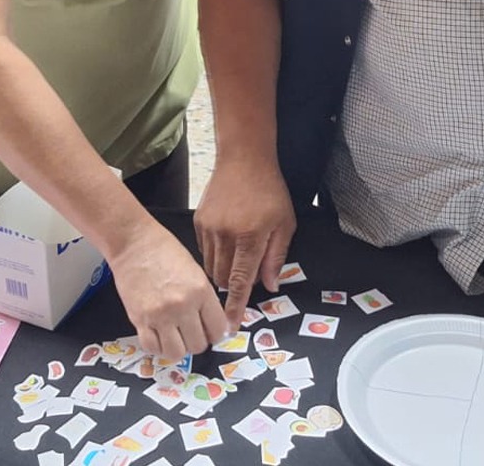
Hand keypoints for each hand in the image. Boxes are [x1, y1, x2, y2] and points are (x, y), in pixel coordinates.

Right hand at [108, 221, 227, 360]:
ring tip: (175, 337)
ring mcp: (160, 315)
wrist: (133, 242)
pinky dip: (157, 347)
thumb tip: (214, 322)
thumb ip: (205, 298)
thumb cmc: (162, 250)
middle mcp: (182, 305)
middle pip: (199, 345)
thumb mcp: (195, 270)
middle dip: (197, 341)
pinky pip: (152, 348)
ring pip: (177, 353)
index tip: (211, 332)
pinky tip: (158, 336)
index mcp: (201, 290)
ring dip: (178, 348)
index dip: (216, 333)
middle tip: (191, 332)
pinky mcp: (139, 320)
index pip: (218, 329)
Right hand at [195, 155, 295, 328]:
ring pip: (210, 267)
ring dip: (222, 273)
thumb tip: (270, 285)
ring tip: (236, 260)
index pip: (239, 281)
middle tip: (244, 281)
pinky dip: (214, 256)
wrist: (244, 158)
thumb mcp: (285, 223)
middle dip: (231, 288)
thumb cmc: (270, 190)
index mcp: (250, 237)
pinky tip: (226, 244)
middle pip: (221, 278)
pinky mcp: (199, 220)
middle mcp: (226, 235)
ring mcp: (209, 227)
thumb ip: (276, 257)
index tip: (230, 325)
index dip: (235, 306)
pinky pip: (204, 250)